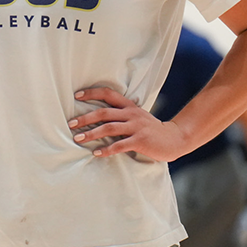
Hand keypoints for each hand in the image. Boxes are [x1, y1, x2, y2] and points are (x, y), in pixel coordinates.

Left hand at [68, 86, 187, 162]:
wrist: (175, 138)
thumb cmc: (152, 130)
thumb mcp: (137, 117)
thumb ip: (121, 116)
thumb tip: (98, 118)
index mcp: (130, 106)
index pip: (108, 94)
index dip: (92, 93)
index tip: (77, 95)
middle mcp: (131, 114)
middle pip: (104, 112)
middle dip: (85, 118)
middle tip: (71, 124)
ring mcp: (136, 127)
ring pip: (108, 128)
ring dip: (91, 134)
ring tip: (78, 139)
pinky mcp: (140, 141)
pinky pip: (119, 145)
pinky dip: (106, 149)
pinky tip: (96, 153)